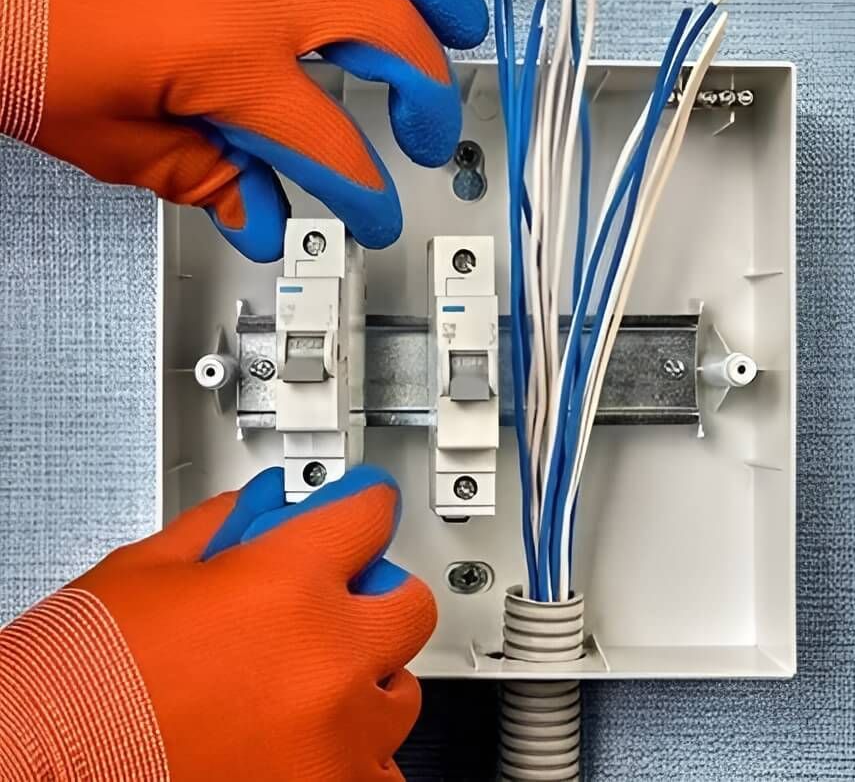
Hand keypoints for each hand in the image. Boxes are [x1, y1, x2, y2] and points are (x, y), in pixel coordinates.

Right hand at [0, 467, 433, 780]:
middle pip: (409, 603)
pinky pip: (378, 767)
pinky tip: (302, 740)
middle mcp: (327, 659)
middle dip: (374, 596)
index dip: (362, 505)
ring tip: (304, 683)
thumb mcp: (144, 570)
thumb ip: (218, 527)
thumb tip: (254, 510)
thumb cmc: (77, 686)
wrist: (33, 773)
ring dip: (364, 678)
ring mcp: (336, 738)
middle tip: (335, 603)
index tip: (365, 509)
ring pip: (400, 691)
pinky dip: (351, 751)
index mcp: (286, 584)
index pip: (369, 515)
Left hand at [4, 0, 486, 259]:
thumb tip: (255, 214)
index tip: (375, 211)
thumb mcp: (103, 133)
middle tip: (429, 124)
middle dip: (428, 95)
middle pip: (395, 38)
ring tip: (457, 17)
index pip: (335, 147)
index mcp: (230, 55)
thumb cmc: (4, 12)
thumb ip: (201, 178)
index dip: (367, 195)